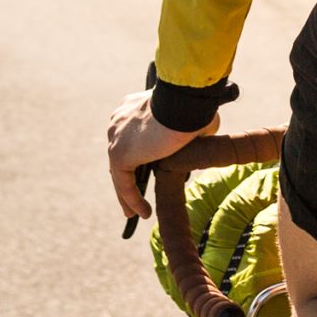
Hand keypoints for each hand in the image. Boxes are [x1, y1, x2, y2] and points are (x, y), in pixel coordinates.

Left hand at [107, 87, 211, 220]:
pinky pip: (124, 184)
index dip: (139, 155)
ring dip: (127, 193)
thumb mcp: (194, 118)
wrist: (184, 102)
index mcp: (133, 107)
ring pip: (120, 172)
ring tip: (135, 212)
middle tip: (137, 194)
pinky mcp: (119, 154)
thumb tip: (200, 138)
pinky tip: (143, 213)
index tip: (147, 169)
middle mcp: (120, 121)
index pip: (132, 137)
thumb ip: (192, 131)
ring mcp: (116, 137)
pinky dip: (132, 200)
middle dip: (129, 175)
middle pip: (123, 155)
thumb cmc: (194, 106)